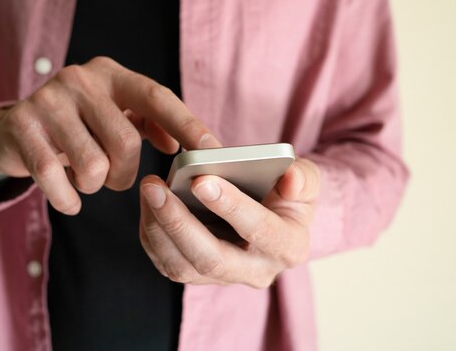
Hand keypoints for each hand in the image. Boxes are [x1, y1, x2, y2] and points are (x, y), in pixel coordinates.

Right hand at [0, 56, 217, 213]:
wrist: (12, 128)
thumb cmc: (79, 126)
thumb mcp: (116, 115)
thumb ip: (150, 124)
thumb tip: (178, 146)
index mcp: (112, 75)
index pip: (158, 97)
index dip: (187, 125)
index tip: (212, 151)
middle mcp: (81, 80)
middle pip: (125, 142)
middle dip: (126, 173)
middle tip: (116, 178)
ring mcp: (47, 100)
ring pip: (93, 164)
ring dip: (96, 185)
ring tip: (89, 179)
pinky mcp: (20, 126)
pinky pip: (53, 176)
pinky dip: (68, 199)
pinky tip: (71, 200)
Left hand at [139, 158, 319, 287]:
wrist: (275, 216)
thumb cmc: (288, 194)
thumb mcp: (307, 180)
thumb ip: (303, 178)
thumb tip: (288, 181)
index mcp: (289, 247)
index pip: (260, 231)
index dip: (231, 207)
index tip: (202, 180)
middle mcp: (257, 271)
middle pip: (212, 259)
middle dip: (180, 223)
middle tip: (156, 187)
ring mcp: (225, 278)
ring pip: (183, 267)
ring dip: (159, 228)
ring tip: (148, 189)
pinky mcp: (199, 274)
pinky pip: (168, 263)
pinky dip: (153, 233)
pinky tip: (148, 202)